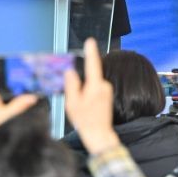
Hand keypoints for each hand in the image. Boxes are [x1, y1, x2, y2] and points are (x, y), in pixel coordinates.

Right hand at [65, 38, 118, 154]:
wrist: (99, 135)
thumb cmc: (85, 121)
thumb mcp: (72, 103)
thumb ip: (71, 85)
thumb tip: (71, 72)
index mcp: (95, 86)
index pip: (93, 64)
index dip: (91, 52)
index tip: (90, 41)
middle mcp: (104, 86)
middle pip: (89, 75)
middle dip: (80, 82)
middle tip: (75, 98)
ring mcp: (107, 90)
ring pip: (91, 82)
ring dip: (84, 89)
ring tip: (81, 106)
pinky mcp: (107, 95)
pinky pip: (95, 88)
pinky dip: (88, 93)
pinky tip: (85, 106)